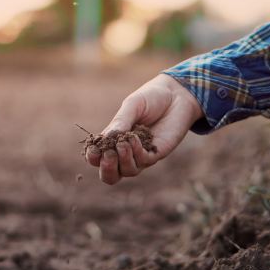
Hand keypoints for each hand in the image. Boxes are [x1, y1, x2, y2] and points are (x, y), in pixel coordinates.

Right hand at [85, 74, 203, 183]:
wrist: (177, 95)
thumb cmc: (151, 98)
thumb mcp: (132, 105)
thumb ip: (121, 121)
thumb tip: (107, 138)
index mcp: (113, 139)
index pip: (97, 158)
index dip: (93, 157)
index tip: (94, 148)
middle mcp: (125, 151)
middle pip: (110, 174)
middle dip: (106, 169)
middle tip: (109, 154)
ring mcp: (141, 154)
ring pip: (126, 171)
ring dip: (123, 160)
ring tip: (124, 143)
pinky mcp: (156, 154)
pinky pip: (143, 162)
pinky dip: (136, 153)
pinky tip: (135, 138)